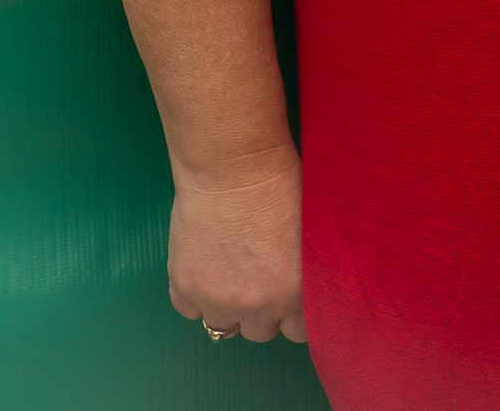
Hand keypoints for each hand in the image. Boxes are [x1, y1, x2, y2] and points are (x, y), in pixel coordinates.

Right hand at [166, 146, 306, 343]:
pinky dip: (198, 297)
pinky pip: (190, 312)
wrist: (234, 168)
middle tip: (265, 280)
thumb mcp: (315, 232)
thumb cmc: (283, 185)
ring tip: (236, 275)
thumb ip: (312, 271)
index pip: (299, 332)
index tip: (294, 299)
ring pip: (224, 327)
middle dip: (266, 311)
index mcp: (294, 293)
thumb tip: (315, 286)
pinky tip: (209, 270)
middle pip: (262, 332)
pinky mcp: (184, 286)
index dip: (297, 314)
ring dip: (231, 309)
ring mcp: (215, 299)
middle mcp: (255, 306)